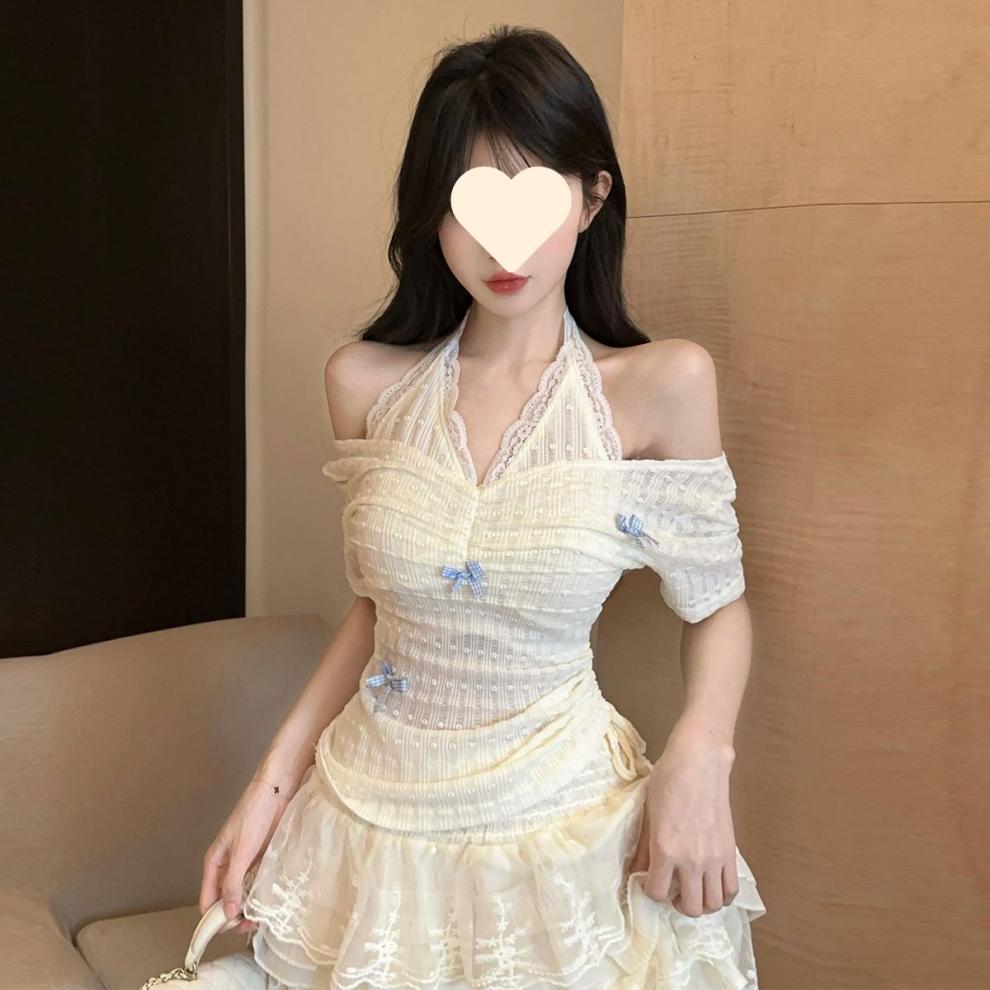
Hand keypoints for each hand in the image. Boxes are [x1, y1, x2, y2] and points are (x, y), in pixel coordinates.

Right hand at [199, 775, 299, 935]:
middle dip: (235, 916)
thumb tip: (227, 912)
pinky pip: (256, 883)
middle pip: (225, 901)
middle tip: (252, 925)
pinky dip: (260, 894)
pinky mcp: (261, 860)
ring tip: (262, 917)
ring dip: (249, 907)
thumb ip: (233, 882)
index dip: (216, 918)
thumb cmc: (254, 813)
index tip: (232, 928)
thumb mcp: (241, 851)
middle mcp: (227, 866)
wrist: (277, 791)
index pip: (207, 901)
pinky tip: (269, 901)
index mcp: (215, 863)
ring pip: (241, 894)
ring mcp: (245, 864)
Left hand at [627, 732, 738, 916]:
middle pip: (689, 907)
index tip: (649, 880)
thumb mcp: (648, 811)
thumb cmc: (669, 779)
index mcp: (666, 849)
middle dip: (676, 903)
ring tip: (691, 889)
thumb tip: (637, 869)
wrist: (699, 761)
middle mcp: (692, 860)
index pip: (657, 893)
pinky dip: (722, 895)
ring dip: (701, 903)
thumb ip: (644, 846)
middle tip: (671, 889)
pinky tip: (710, 884)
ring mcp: (714, 858)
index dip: (650, 890)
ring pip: (713, 904)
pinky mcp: (730, 851)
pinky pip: (731, 889)